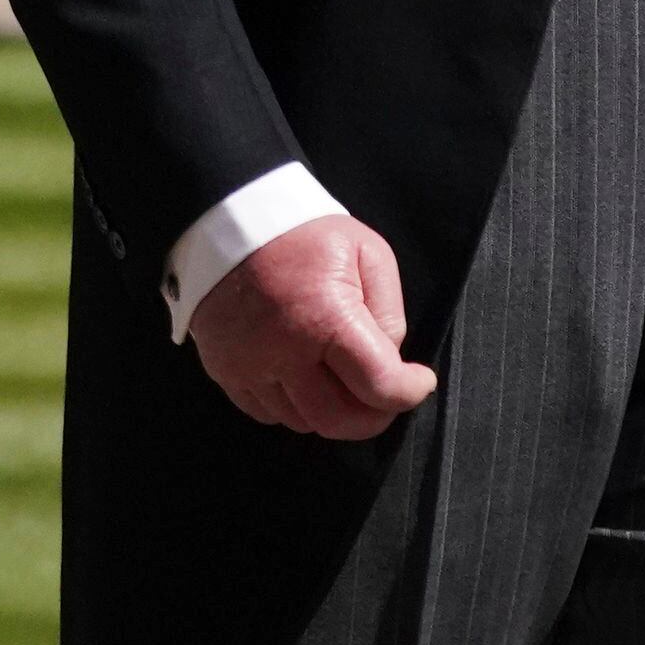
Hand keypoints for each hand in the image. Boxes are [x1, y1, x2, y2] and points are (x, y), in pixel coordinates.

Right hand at [186, 214, 437, 439]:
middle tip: (385, 398)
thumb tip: (390, 358)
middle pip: (337, 421)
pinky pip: (267, 413)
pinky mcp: (224, 373)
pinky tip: (304, 377)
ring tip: (342, 379)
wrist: (233, 222)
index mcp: (326, 319)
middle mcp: (283, 354)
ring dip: (331, 410)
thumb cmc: (307, 235)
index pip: (378, 386)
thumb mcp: (369, 253)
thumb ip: (388, 311)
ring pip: (302, 422)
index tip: (419, 382)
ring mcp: (249, 368)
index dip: (409, 392)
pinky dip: (293, 406)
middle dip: (372, 418)